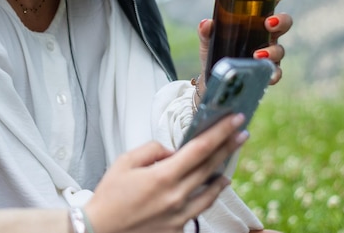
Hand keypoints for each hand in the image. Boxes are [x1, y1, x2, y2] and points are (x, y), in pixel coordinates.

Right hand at [84, 113, 247, 232]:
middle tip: (242, 132)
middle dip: (228, 146)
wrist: (101, 231)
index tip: (235, 120)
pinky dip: (210, 193)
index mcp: (163, 176)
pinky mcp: (178, 228)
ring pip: (212, 190)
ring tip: (230, 157)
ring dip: (223, 171)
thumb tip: (172, 151)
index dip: (220, 132)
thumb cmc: (110, 196)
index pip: (200, 149)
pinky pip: (200, 207)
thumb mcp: (125, 162)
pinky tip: (215, 185)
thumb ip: (152, 150)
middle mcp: (176, 196)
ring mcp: (180, 215)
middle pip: (211, 166)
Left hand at [197, 0, 292, 88]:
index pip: (270, 2)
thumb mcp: (208, 39)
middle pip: (283, 23)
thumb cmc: (215, 51)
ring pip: (280, 49)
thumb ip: (206, 31)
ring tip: (257, 54)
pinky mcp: (266, 72)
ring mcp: (268, 54)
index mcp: (254, 20)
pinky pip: (276, 73)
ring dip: (272, 51)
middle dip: (281, 20)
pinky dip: (273, 74)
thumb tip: (206, 23)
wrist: (212, 78)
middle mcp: (265, 35)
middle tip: (269, 22)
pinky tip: (268, 76)